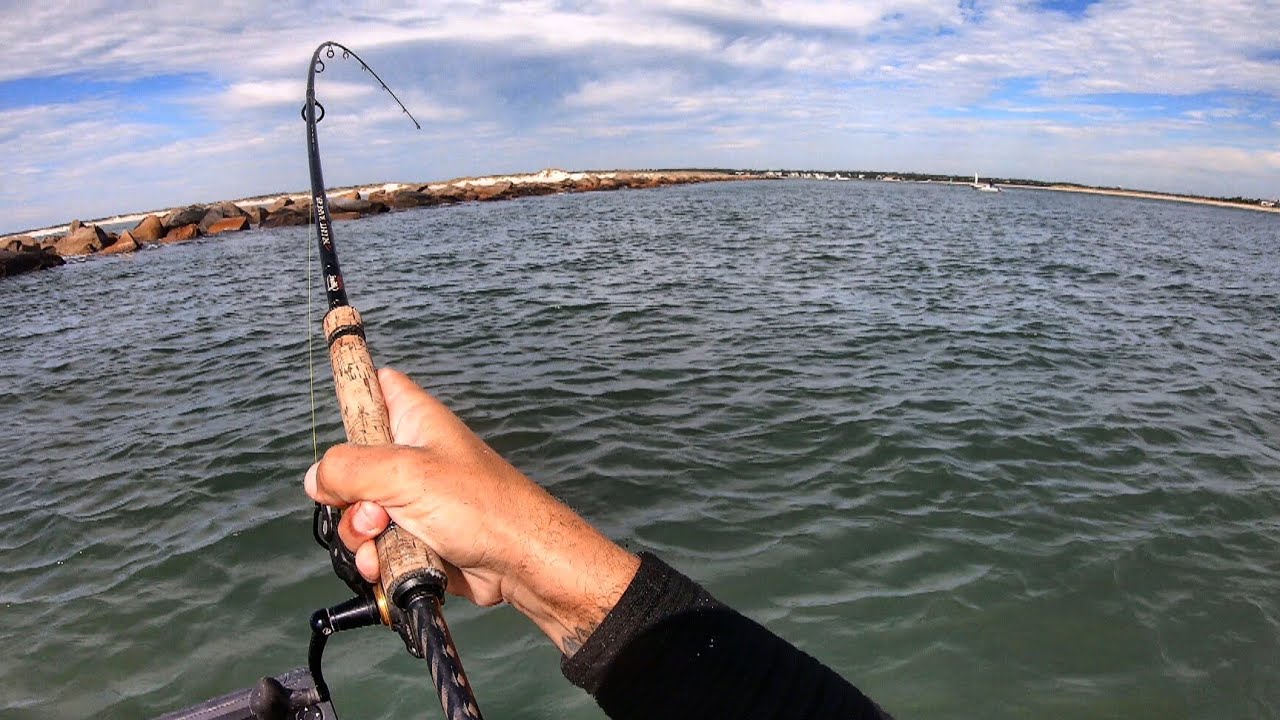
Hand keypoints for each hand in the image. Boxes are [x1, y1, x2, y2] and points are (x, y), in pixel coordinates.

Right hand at [305, 367, 639, 653]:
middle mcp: (411, 454)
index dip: (351, 389)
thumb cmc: (478, 505)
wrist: (519, 561)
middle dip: (348, 496)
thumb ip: (348, 469)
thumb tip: (316, 479)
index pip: (374, 385)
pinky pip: (376, 544)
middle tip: (375, 511)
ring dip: (361, 534)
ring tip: (385, 542)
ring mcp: (411, 497)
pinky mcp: (414, 535)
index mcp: (413, 419)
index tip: (333, 402)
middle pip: (349, 464)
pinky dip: (376, 557)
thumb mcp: (404, 474)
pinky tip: (386, 565)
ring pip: (358, 511)